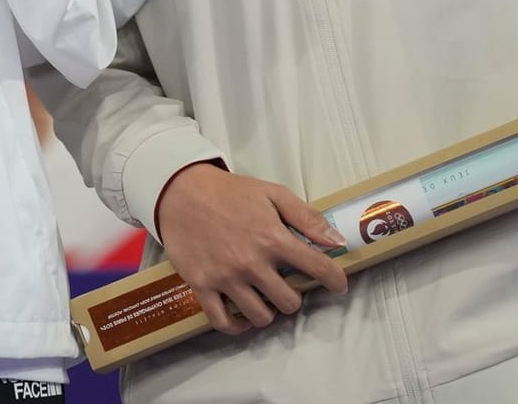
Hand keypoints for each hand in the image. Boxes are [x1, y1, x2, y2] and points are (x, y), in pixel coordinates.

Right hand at [157, 163, 348, 334]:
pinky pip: (223, 321)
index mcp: (272, 238)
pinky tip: (243, 317)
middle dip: (293, 296)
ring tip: (263, 297)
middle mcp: (251, 262)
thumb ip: (307, 217)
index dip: (335, 281)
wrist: (179, 190)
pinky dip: (237, 326)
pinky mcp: (201, 285)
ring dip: (268, 311)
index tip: (337, 285)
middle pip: (289, 302)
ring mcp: (225, 277)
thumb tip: (337, 241)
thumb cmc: (229, 192)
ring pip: (261, 317)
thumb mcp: (272, 193)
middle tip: (285, 285)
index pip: (318, 269)